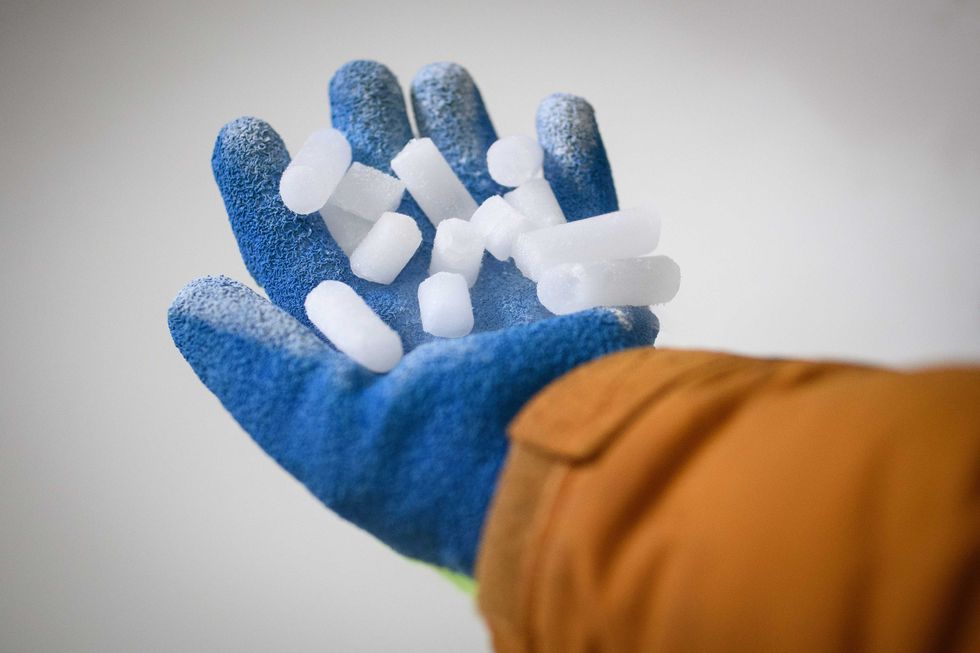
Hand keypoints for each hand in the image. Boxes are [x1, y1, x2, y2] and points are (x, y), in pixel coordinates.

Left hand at [168, 60, 657, 574]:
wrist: (562, 476)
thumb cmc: (433, 460)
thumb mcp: (317, 423)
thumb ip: (252, 360)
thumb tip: (188, 303)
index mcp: (369, 338)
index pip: (310, 255)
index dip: (272, 194)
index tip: (244, 136)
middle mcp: (434, 301)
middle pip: (392, 199)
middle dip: (371, 133)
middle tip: (361, 82)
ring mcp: (512, 279)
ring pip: (478, 179)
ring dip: (459, 123)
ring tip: (439, 83)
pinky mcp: (585, 267)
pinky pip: (578, 193)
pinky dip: (566, 147)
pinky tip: (544, 113)